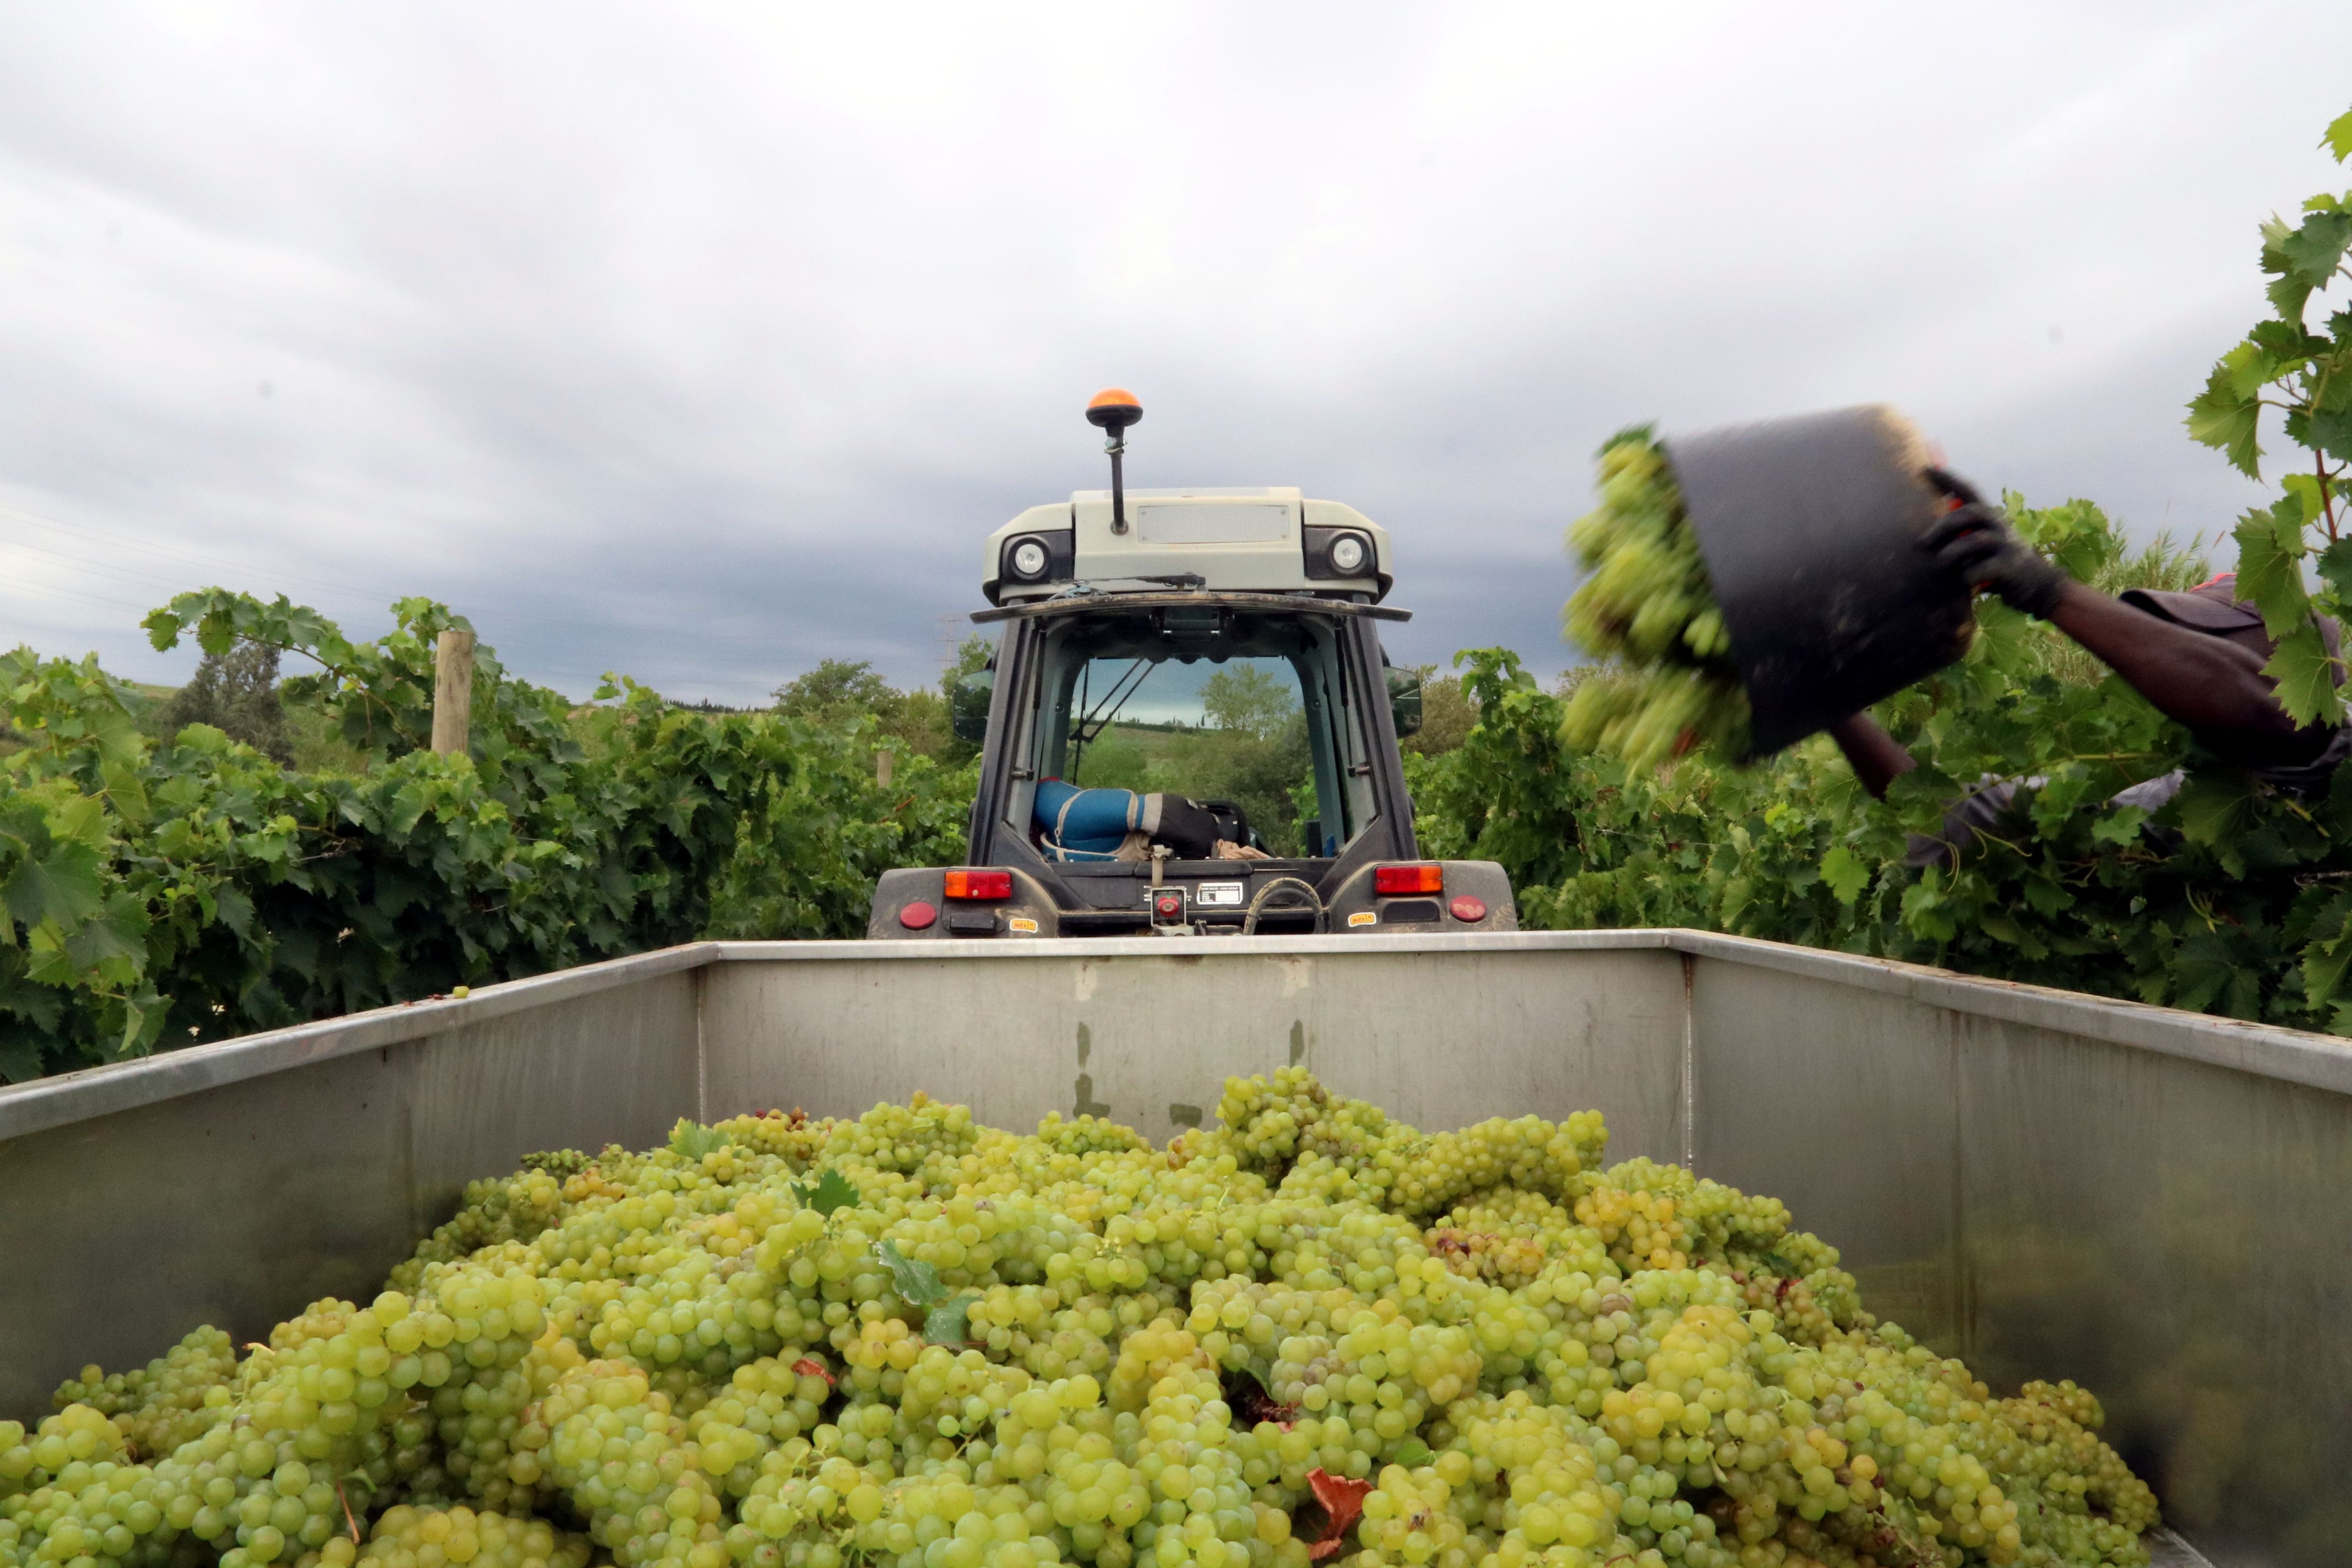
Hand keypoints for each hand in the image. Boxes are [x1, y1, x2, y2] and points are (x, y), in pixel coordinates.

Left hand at [1921, 468, 2068, 617]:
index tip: (1925, 468)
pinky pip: (1983, 568)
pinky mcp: (2010, 567)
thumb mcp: (1982, 544)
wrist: (2039, 586)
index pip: (1968, 491)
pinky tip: (1965, 582)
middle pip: (1970, 513)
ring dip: (1952, 553)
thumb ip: (1963, 534)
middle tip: (1921, 542)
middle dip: (1943, 525)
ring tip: (1940, 564)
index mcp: (1990, 517)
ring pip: (1975, 540)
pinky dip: (1968, 575)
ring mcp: (2007, 545)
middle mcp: (2000, 526)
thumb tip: (1926, 534)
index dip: (1948, 479)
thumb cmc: (1999, 564)